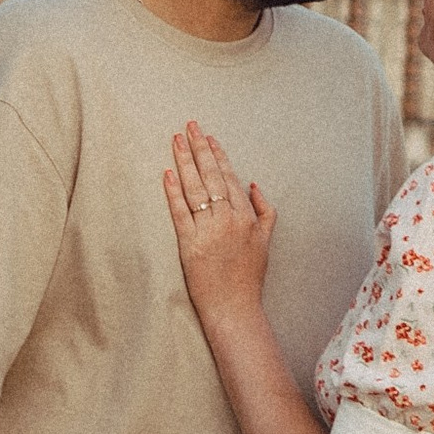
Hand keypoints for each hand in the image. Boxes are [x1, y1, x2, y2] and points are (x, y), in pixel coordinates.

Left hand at [164, 121, 276, 317]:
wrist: (234, 307)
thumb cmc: (248, 277)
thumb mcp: (266, 241)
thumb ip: (265, 211)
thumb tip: (253, 184)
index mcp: (246, 216)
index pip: (229, 178)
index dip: (218, 155)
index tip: (209, 137)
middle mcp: (228, 219)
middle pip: (211, 176)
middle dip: (199, 148)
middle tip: (190, 126)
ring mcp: (208, 231)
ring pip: (195, 189)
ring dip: (185, 162)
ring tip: (176, 141)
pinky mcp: (189, 244)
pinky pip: (180, 212)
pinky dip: (173, 192)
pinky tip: (167, 173)